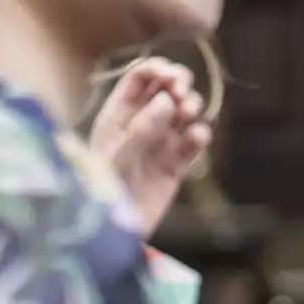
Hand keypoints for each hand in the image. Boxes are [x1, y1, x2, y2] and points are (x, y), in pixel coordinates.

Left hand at [87, 57, 209, 235]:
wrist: (113, 234)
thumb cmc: (103, 191)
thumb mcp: (119, 157)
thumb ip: (143, 127)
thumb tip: (169, 99)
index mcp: (118, 115)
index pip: (140, 77)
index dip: (158, 69)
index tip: (172, 77)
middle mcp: (141, 123)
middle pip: (166, 87)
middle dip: (180, 83)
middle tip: (182, 93)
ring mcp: (160, 143)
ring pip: (184, 110)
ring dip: (192, 105)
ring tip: (188, 115)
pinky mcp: (177, 164)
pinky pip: (194, 141)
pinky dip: (200, 134)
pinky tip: (196, 138)